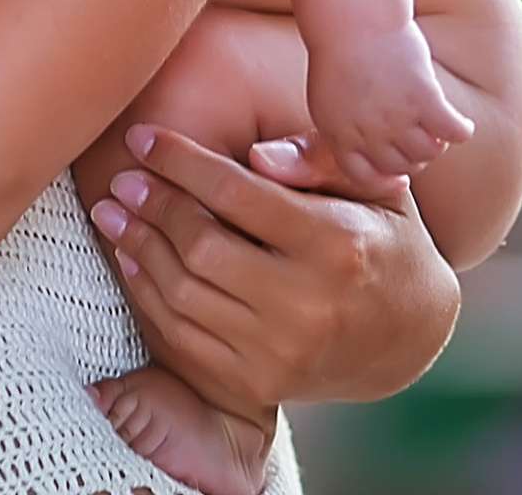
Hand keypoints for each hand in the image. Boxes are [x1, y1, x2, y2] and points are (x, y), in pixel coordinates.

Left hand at [89, 123, 458, 406]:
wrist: (409, 335)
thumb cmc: (382, 236)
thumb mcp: (372, 185)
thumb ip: (318, 158)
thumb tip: (257, 154)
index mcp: (334, 243)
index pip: (236, 193)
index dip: (179, 160)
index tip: (142, 137)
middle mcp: (308, 304)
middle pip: (202, 245)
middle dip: (152, 204)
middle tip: (122, 177)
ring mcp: (281, 353)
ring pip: (184, 294)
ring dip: (138, 247)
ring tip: (112, 212)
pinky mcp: (259, 385)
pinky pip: (184, 338)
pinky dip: (148, 296)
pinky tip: (131, 259)